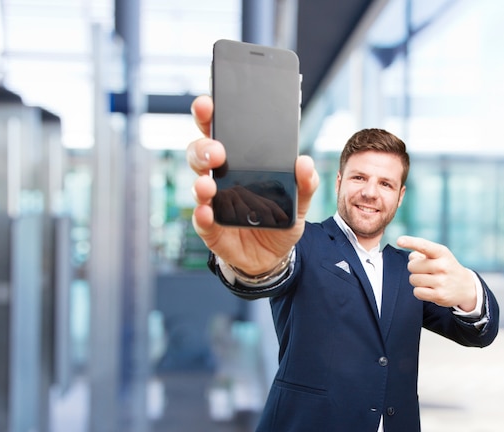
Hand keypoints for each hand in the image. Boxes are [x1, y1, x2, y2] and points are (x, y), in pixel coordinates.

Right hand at [187, 95, 319, 274]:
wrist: (273, 255)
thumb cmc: (280, 219)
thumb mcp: (300, 201)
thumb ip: (305, 182)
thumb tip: (304, 162)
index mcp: (239, 163)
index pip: (220, 133)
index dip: (209, 116)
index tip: (207, 103)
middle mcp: (220, 178)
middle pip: (201, 154)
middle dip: (203, 148)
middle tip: (216, 151)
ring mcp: (213, 202)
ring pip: (198, 184)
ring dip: (201, 182)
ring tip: (208, 183)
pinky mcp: (211, 228)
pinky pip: (201, 220)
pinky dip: (202, 215)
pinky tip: (206, 212)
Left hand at [396, 236, 476, 310]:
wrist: (467, 287)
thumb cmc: (446, 268)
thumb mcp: (439, 256)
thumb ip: (422, 252)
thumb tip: (411, 257)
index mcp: (442, 253)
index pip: (424, 246)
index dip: (410, 242)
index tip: (399, 240)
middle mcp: (442, 266)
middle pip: (411, 266)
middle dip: (414, 268)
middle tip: (425, 271)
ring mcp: (441, 281)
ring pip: (413, 279)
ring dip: (417, 280)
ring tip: (429, 280)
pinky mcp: (439, 295)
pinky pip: (416, 292)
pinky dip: (419, 291)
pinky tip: (430, 289)